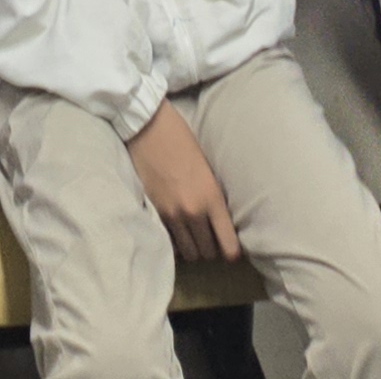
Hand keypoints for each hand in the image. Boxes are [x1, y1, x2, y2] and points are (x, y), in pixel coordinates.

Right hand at [125, 105, 242, 264]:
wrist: (148, 127)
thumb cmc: (182, 140)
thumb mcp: (207, 168)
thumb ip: (213, 196)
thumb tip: (219, 219)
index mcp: (212, 197)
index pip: (228, 243)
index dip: (232, 252)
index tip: (232, 251)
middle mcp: (193, 211)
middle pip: (208, 252)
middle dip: (211, 249)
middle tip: (211, 239)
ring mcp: (172, 214)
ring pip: (189, 252)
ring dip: (193, 248)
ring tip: (194, 237)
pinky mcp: (154, 213)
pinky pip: (170, 241)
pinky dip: (175, 242)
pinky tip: (177, 232)